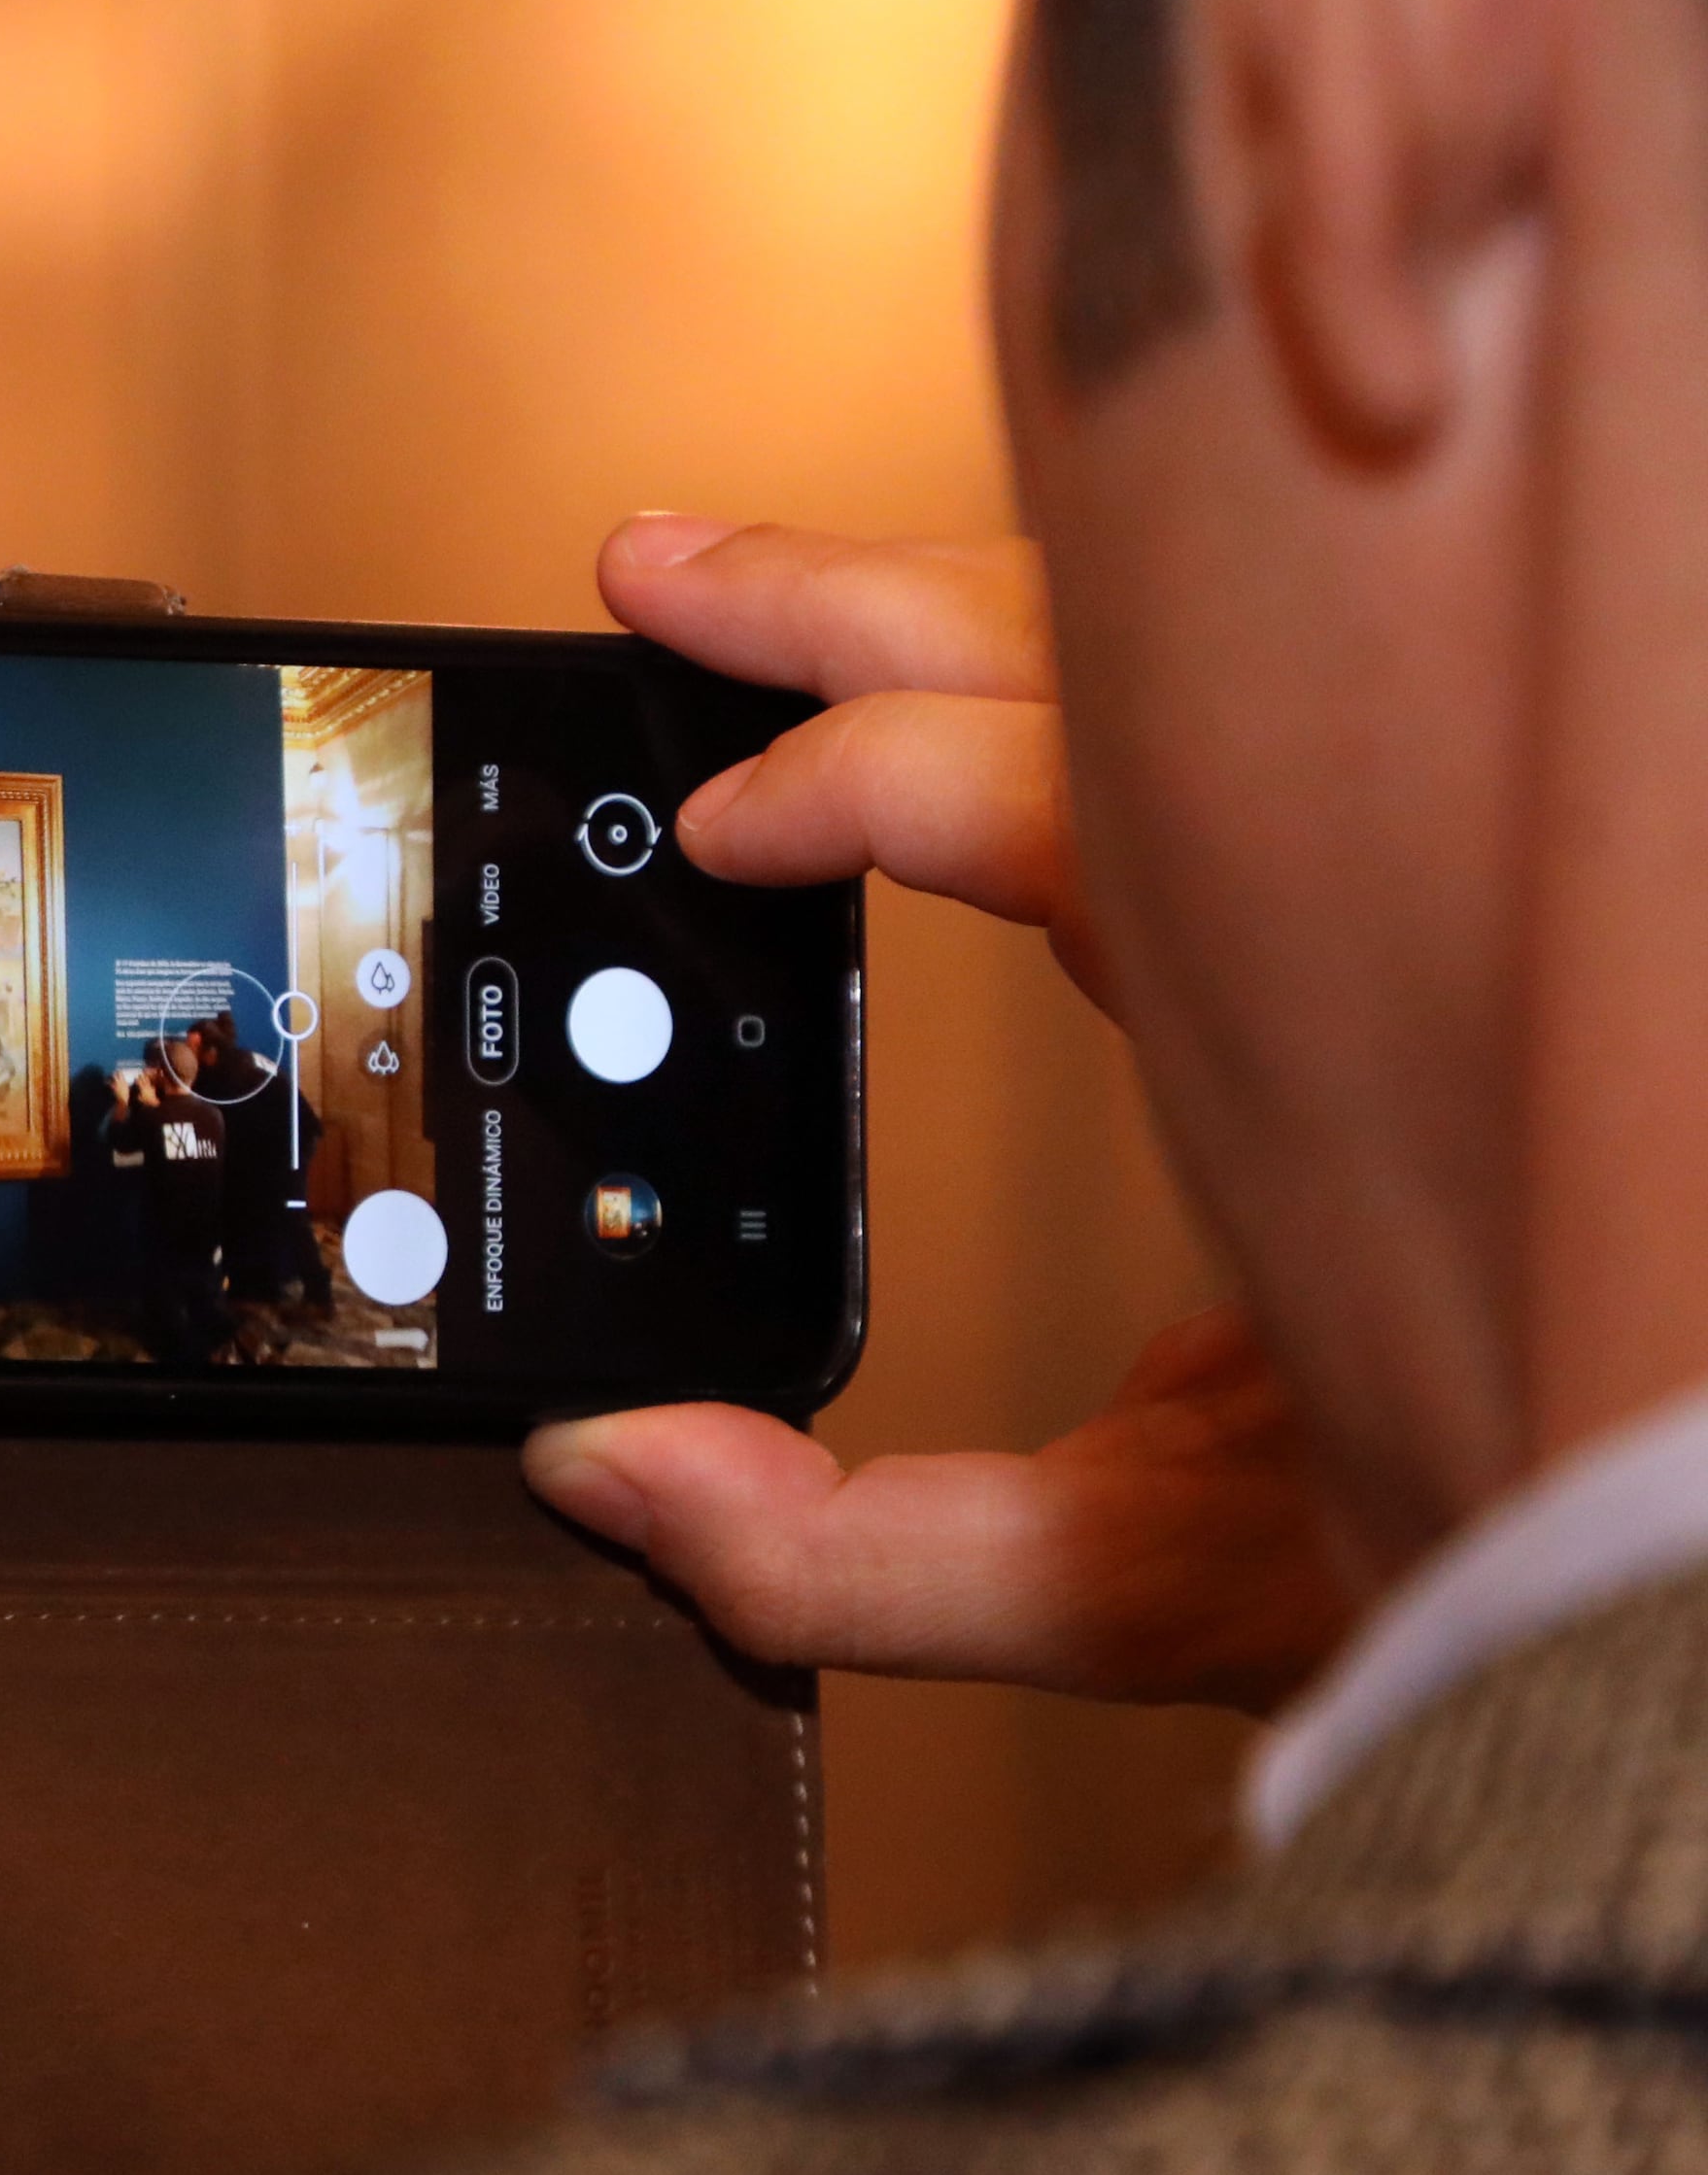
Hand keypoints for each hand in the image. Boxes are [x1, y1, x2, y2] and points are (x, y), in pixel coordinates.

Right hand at [518, 519, 1356, 1711]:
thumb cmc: (1550, 1550)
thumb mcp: (1182, 1592)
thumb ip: (874, 1556)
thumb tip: (625, 1470)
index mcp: (1345, 1039)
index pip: (1065, 799)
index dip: (862, 778)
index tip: (725, 827)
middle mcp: (1406, 913)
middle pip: (1114, 653)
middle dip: (855, 603)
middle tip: (664, 581)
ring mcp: (1445, 881)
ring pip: (1196, 649)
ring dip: (966, 604)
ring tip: (784, 600)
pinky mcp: (1455, 895)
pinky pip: (1270, 708)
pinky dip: (1091, 657)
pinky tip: (991, 667)